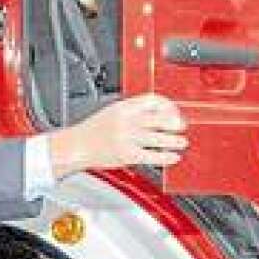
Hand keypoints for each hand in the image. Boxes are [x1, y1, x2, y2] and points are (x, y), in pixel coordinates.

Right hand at [49, 93, 186, 177]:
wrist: (76, 146)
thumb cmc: (93, 130)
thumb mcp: (112, 112)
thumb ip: (133, 112)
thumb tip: (160, 114)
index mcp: (123, 107)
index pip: (152, 100)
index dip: (167, 105)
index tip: (173, 111)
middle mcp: (126, 121)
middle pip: (159, 119)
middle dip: (175, 123)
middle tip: (181, 126)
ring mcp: (127, 138)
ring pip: (159, 138)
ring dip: (175, 141)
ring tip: (181, 142)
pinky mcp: (127, 155)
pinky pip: (153, 156)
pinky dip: (167, 157)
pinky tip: (172, 157)